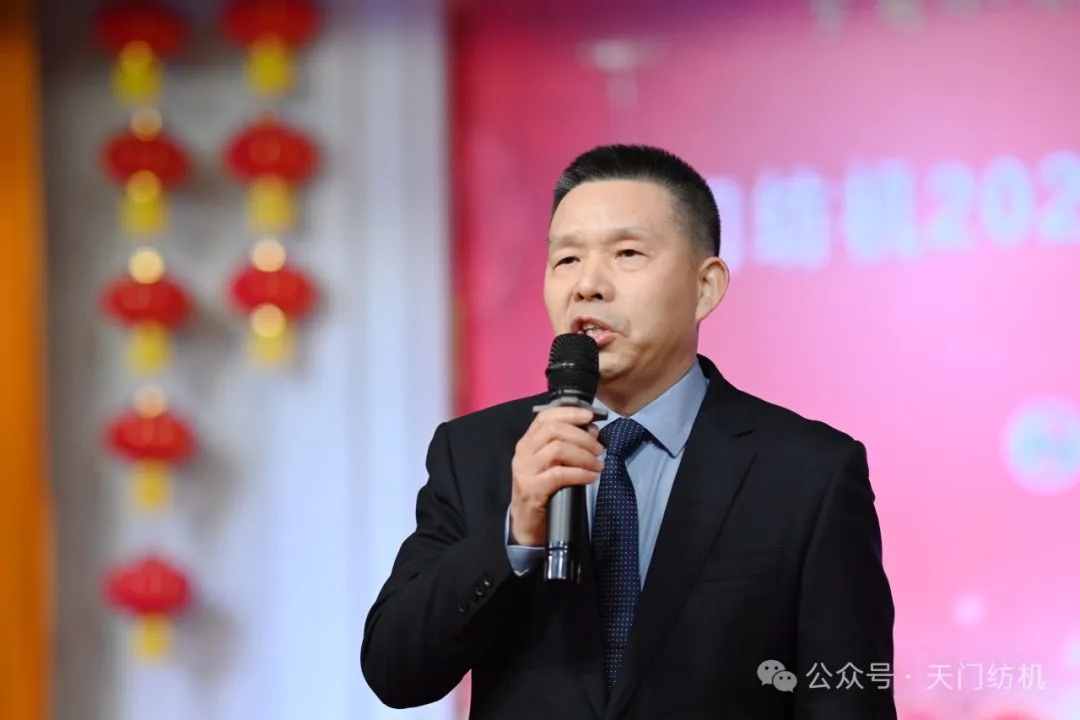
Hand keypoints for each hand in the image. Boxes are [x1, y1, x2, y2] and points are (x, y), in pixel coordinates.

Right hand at [509, 406, 604, 546]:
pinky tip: (591, 477)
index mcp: (527, 442)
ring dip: (584, 455)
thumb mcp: (552, 464)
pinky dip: (580, 473)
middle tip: (599, 448)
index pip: (545, 417)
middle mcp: (523, 452)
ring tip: (598, 464)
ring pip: (557, 449)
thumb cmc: (542, 491)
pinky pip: (559, 474)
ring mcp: (525, 470)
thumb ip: (568, 445)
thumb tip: (593, 430)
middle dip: (582, 437)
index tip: (590, 417)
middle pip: (554, 430)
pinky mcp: (531, 489)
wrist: (526, 525)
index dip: (569, 413)